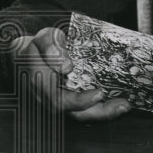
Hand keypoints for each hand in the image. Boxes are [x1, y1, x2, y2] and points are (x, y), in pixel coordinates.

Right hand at [11, 27, 131, 120]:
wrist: (28, 54)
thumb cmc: (38, 46)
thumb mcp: (42, 39)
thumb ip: (51, 49)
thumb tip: (66, 66)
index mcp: (41, 84)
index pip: (58, 99)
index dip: (79, 100)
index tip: (100, 94)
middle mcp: (51, 98)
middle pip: (74, 113)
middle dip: (100, 112)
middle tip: (122, 105)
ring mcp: (61, 100)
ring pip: (82, 114)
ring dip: (105, 113)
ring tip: (125, 106)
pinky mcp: (71, 99)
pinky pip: (87, 109)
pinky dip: (104, 108)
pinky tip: (121, 102)